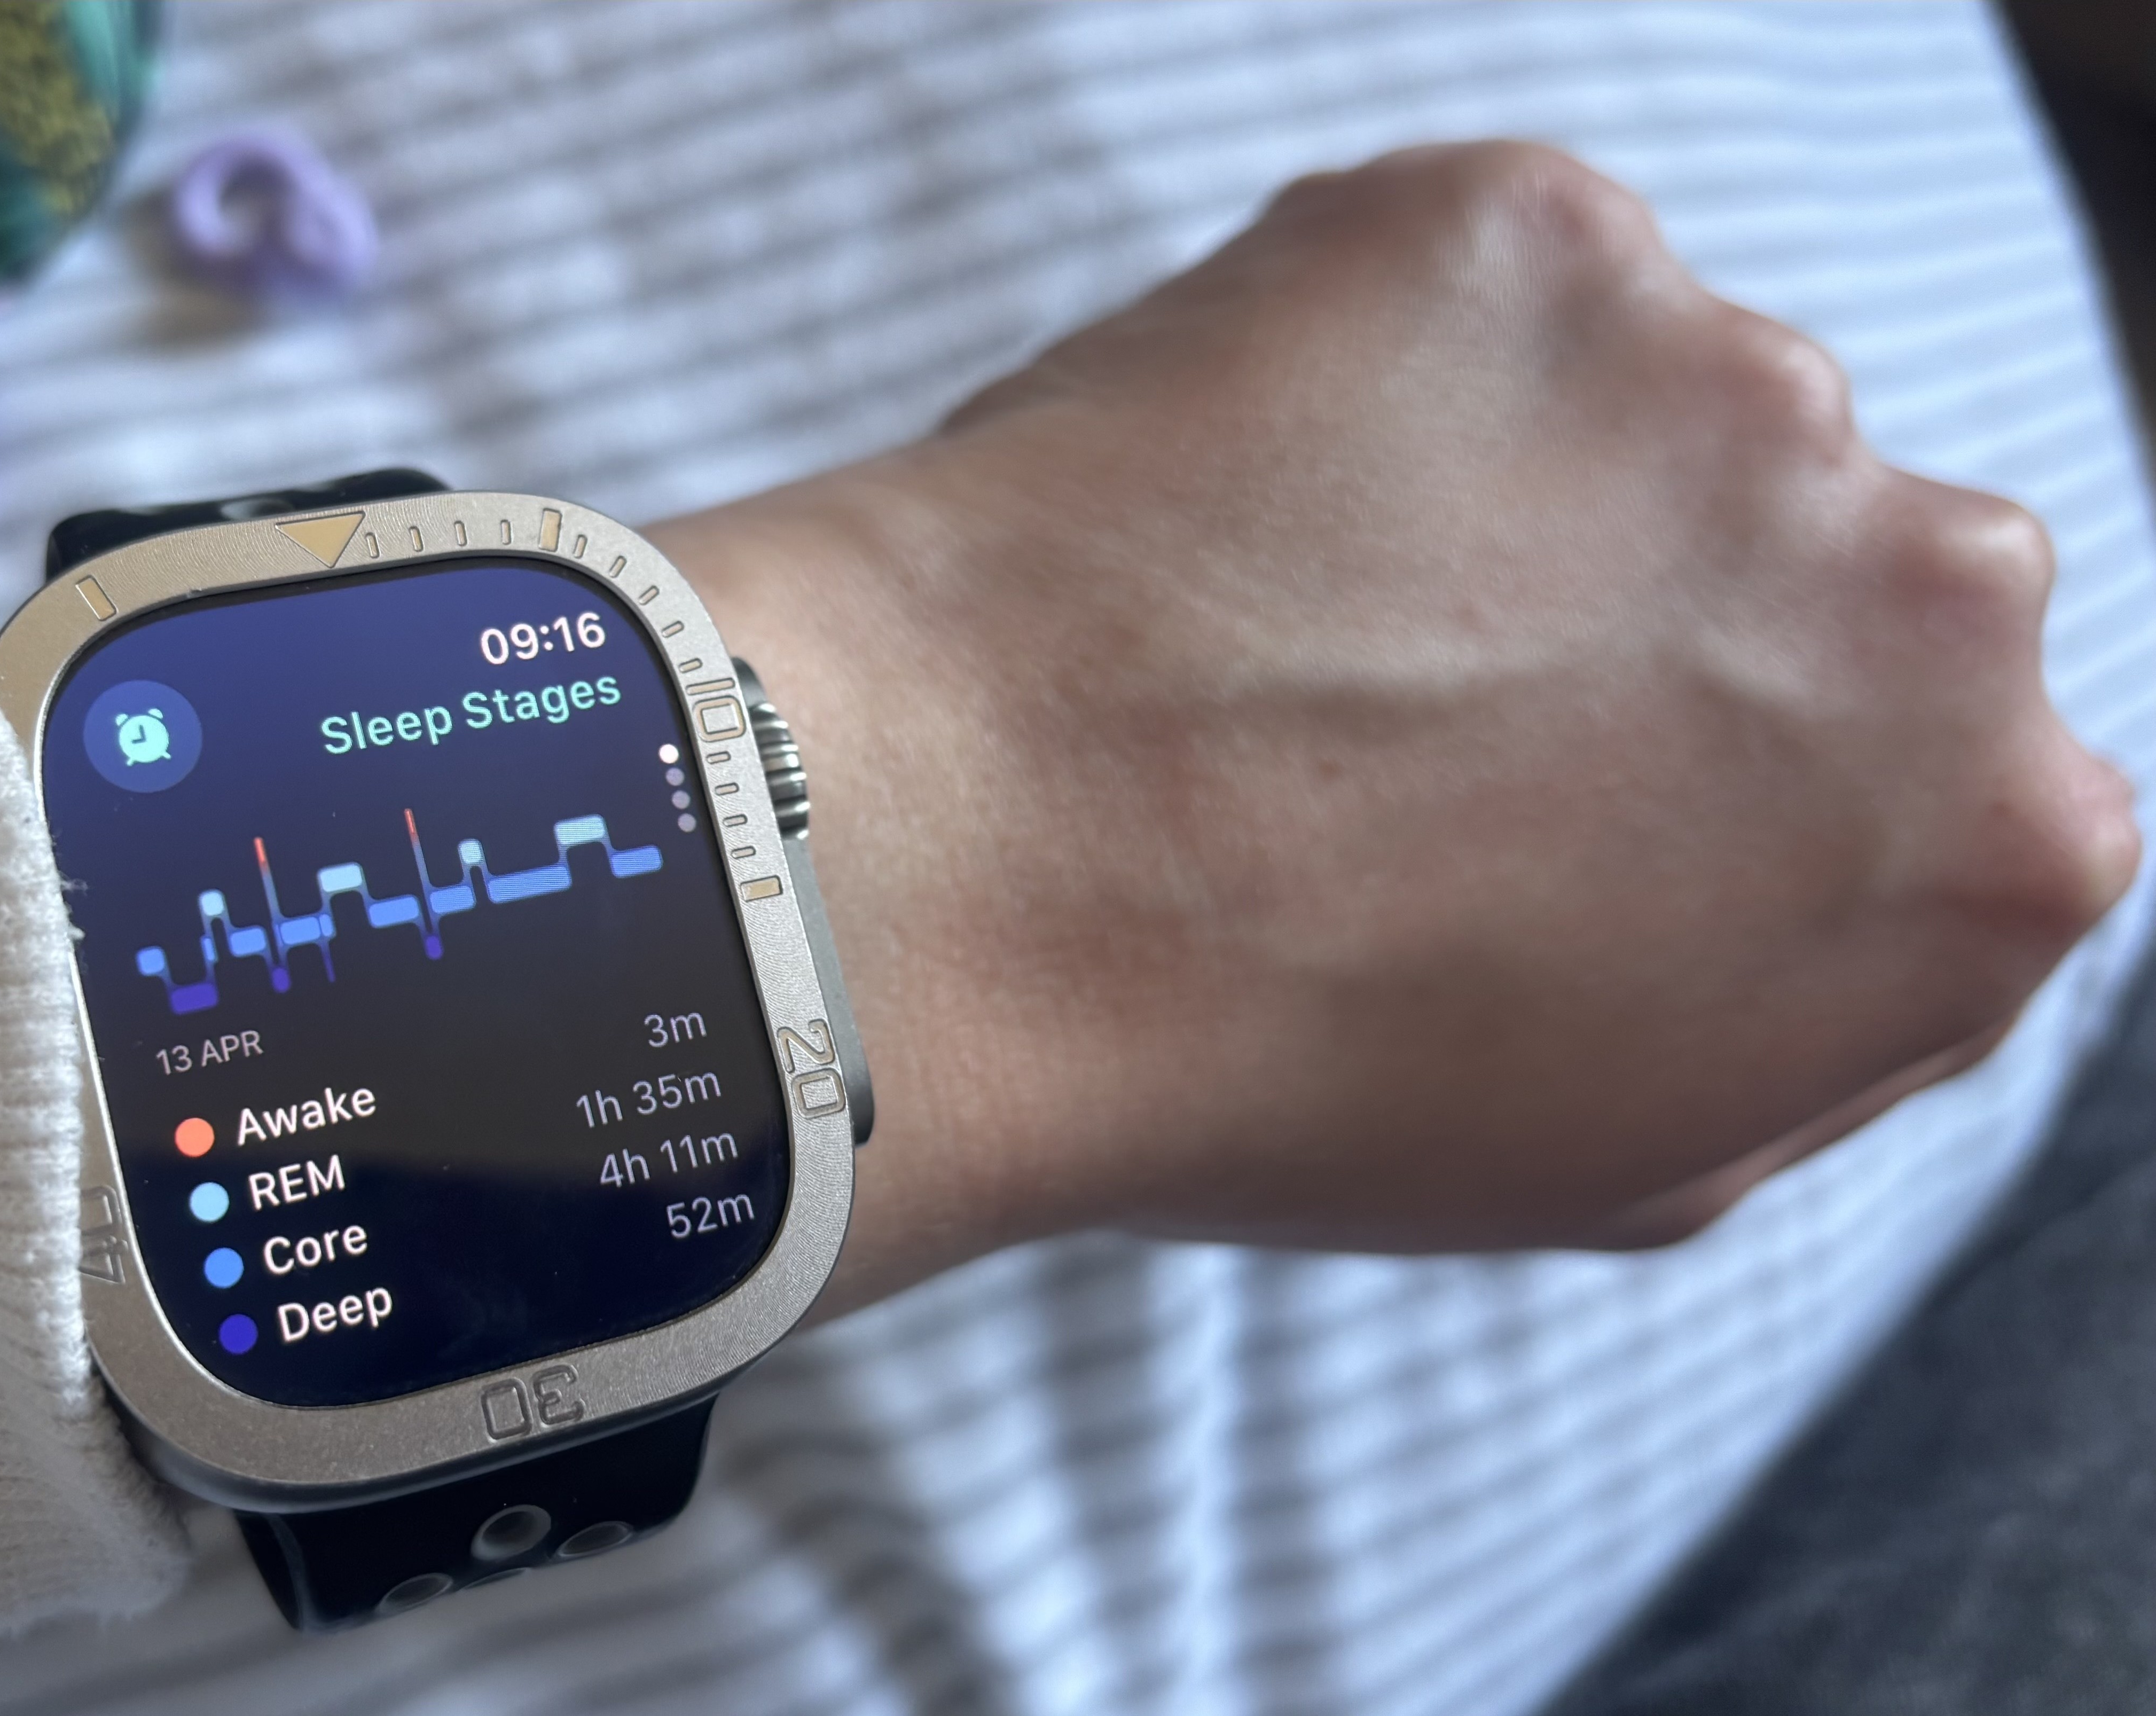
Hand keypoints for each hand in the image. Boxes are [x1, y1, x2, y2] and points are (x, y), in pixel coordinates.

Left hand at [659, 143, 2141, 1310]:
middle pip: (1808, 551)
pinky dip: (1350, 360)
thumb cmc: (1274, 1069)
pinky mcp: (1530, 238)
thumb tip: (1827, 874)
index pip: (1927, 752)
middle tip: (1406, 707)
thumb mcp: (1622, 1155)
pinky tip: (1219, 506)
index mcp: (2000, 841)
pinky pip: (1464, 284)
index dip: (1722, 765)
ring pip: (1635, 400)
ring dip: (1490, 480)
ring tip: (1277, 625)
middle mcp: (1937, 593)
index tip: (1565, 789)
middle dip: (1641, 602)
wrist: (981, 887)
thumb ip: (1812, 998)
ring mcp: (1735, 384)